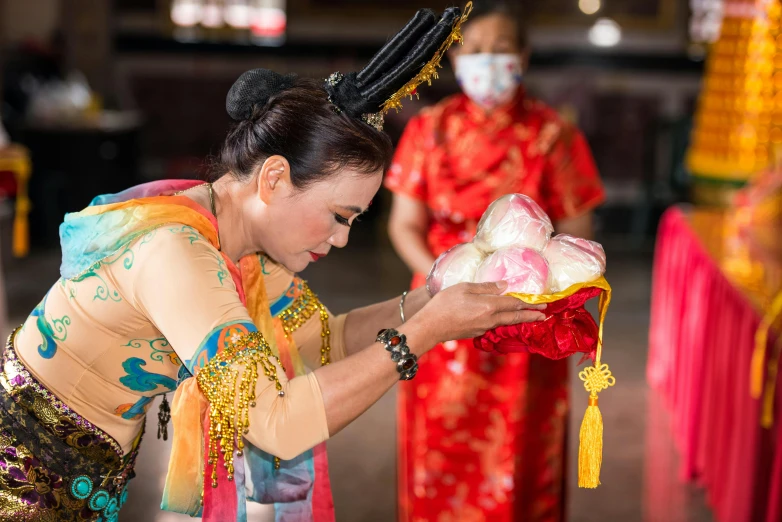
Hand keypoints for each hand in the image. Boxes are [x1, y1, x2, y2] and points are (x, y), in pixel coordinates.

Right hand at [411, 281, 545, 345]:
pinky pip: (494, 326)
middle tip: (544, 315)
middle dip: (531, 315)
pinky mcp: (476, 333)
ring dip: (519, 319)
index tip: (543, 303)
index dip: (529, 303)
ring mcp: (483, 328)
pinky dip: (504, 322)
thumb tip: (505, 286)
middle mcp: (490, 319)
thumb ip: (486, 287)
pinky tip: (504, 319)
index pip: (514, 303)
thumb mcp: (465, 287)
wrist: (430, 327)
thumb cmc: (444, 303)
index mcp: (489, 305)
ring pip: (505, 322)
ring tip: (529, 318)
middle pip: (515, 316)